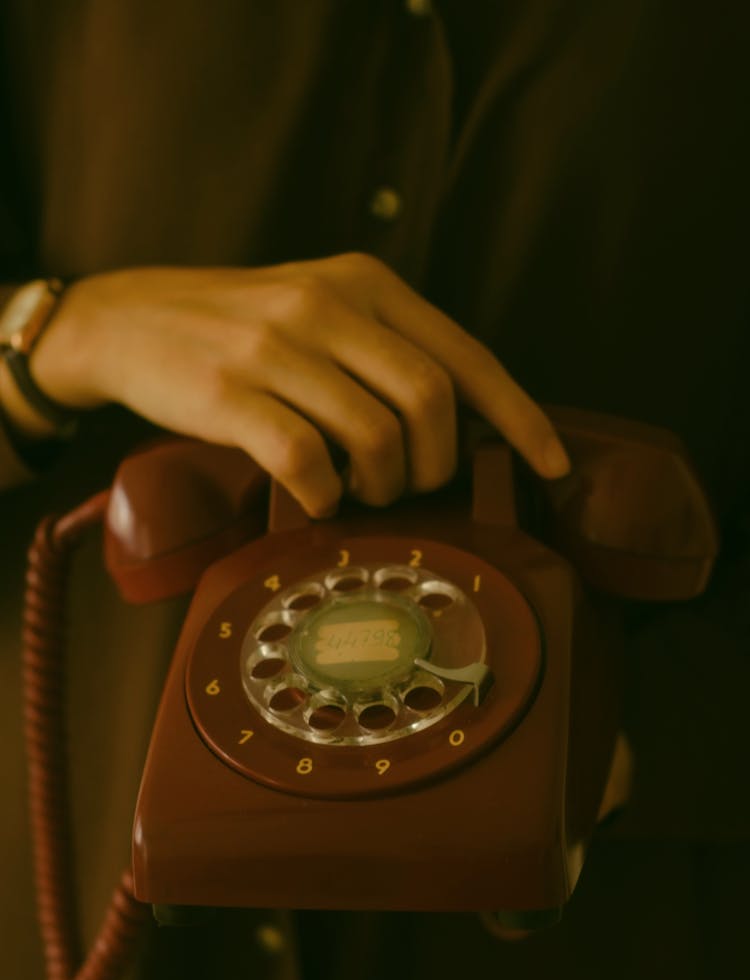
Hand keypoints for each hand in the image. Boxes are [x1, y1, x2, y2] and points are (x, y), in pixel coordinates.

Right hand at [31, 254, 570, 515]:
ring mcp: (277, 346)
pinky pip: (307, 458)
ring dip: (381, 483)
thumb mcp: (319, 308)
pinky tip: (315, 495)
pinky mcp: (230, 391)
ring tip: (358, 489)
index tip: (552, 464)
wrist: (128, 320)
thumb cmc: (239, 328)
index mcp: (365, 282)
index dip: (518, 416)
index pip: (466, 354)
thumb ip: (384, 347)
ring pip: (376, 434)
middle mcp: (328, 304)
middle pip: (432, 400)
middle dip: (437, 463)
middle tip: (408, 485)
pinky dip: (325, 492)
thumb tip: (460, 423)